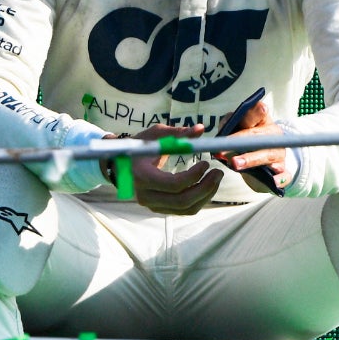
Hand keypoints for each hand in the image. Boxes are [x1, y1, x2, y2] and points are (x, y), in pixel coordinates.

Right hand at [106, 124, 223, 215]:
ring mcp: (152, 205)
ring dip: (206, 195)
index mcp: (142, 176)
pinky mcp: (160, 209)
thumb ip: (178, 133)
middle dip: (205, 188)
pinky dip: (199, 199)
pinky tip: (206, 186)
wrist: (120, 165)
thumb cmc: (138, 147)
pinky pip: (184, 210)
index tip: (206, 163)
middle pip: (182, 201)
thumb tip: (201, 129)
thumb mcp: (155, 135)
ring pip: (186, 208)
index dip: (194, 175)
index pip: (174, 184)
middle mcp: (146, 196)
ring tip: (215, 178)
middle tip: (218, 173)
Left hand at [213, 98, 293, 193]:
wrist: (259, 164)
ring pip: (268, 154)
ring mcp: (279, 153)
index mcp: (262, 120)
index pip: (258, 111)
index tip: (250, 114)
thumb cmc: (244, 143)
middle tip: (223, 149)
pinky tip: (274, 181)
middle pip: (259, 136)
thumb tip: (220, 139)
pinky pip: (284, 175)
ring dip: (251, 159)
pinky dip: (280, 178)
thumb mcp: (233, 131)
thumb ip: (227, 128)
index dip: (252, 114)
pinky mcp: (282, 171)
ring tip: (235, 164)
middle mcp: (273, 135)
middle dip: (240, 142)